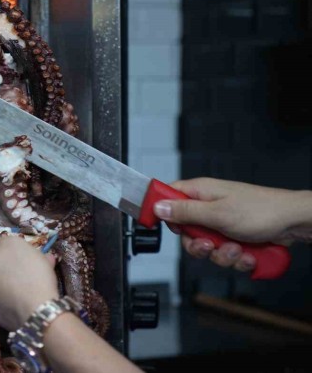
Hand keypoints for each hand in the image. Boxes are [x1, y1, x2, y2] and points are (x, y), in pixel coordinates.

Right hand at [153, 178, 310, 271]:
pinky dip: (236, 258)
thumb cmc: (262, 211)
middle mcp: (209, 206)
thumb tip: (158, 207)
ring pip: (206, 246)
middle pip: (185, 230)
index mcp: (200, 192)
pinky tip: (247, 253)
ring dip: (221, 255)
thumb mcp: (217, 213)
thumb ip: (185, 212)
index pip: (168, 197)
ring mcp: (222, 222)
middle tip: (210, 245)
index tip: (164, 227)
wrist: (294, 223)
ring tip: (237, 249)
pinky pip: (223, 253)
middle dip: (198, 245)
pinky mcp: (234, 236)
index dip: (162, 212)